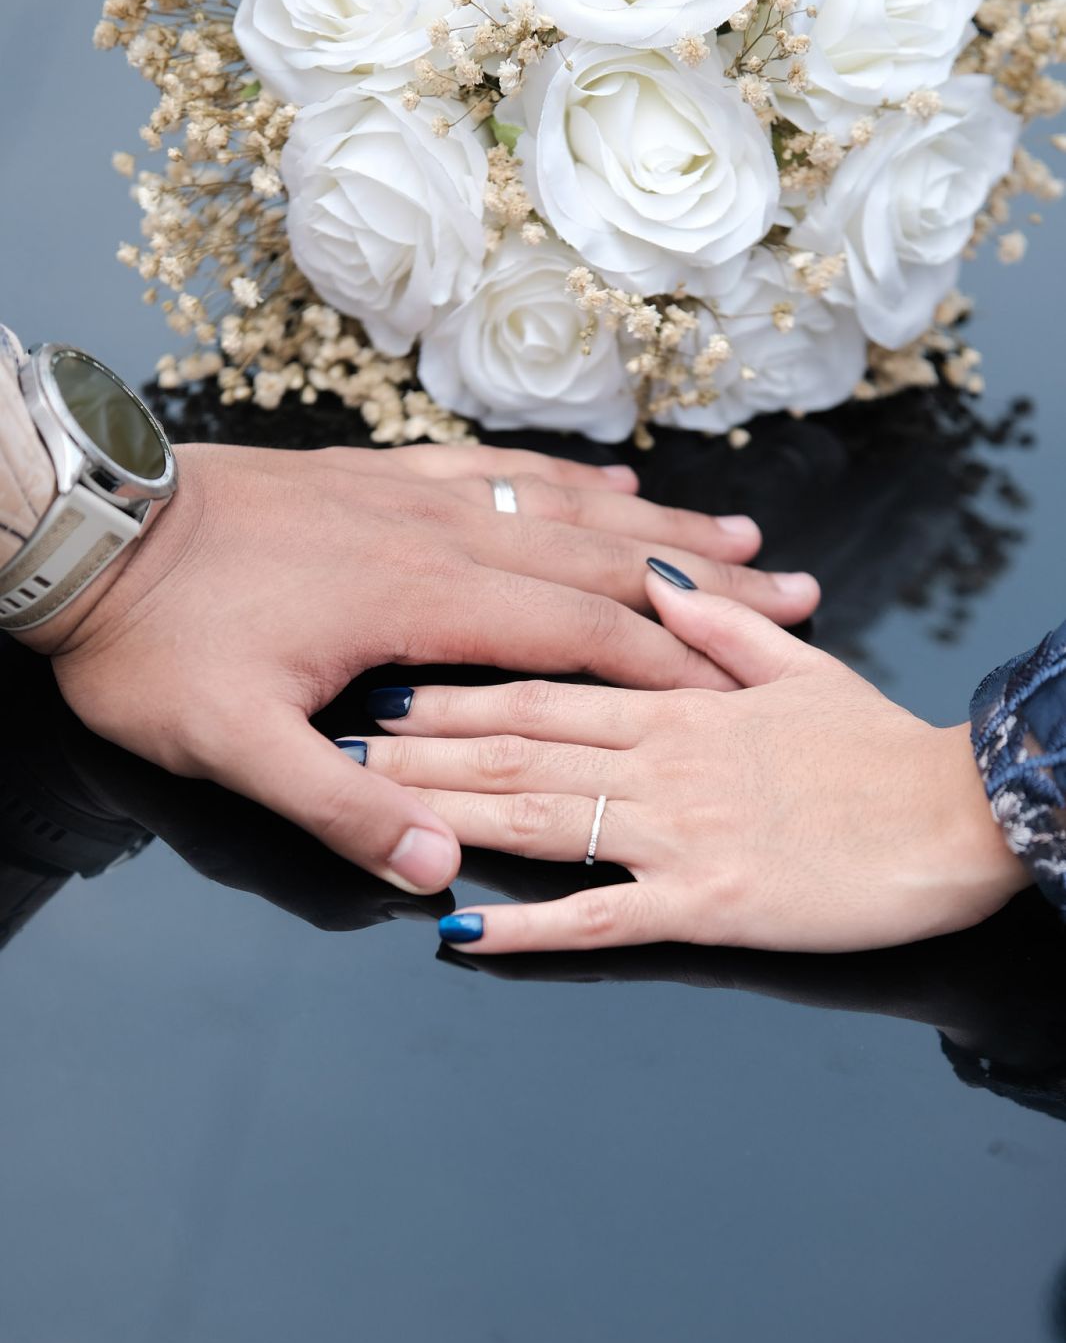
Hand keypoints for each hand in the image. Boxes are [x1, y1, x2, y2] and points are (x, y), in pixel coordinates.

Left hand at [20, 442, 817, 894]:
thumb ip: (343, 810)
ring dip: (653, 525)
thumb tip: (442, 872)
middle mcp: (440, 533)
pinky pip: (501, 470)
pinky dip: (568, 483)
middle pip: (599, 556)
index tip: (753, 683)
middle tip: (789, 588)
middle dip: (701, 581)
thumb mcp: (233, 748)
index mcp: (422, 599)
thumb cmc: (156, 640)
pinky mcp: (379, 473)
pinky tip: (599, 485)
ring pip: (562, 505)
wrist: (87, 526)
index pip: (581, 632)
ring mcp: (412, 493)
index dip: (674, 662)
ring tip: (730, 534)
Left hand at [348, 568, 1028, 949]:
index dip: (454, 687)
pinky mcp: (709, 903)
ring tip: (369, 808)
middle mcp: (661, 758)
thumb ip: (722, 632)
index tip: (382, 686)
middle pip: (515, 740)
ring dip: (445, 812)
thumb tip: (661, 583)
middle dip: (420, 744)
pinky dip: (529, 926)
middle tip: (337, 742)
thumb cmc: (890, 754)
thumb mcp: (808, 674)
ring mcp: (679, 831)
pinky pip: (601, 918)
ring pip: (538, 812)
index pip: (542, 684)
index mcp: (676, 704)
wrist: (973, 817)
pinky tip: (460, 930)